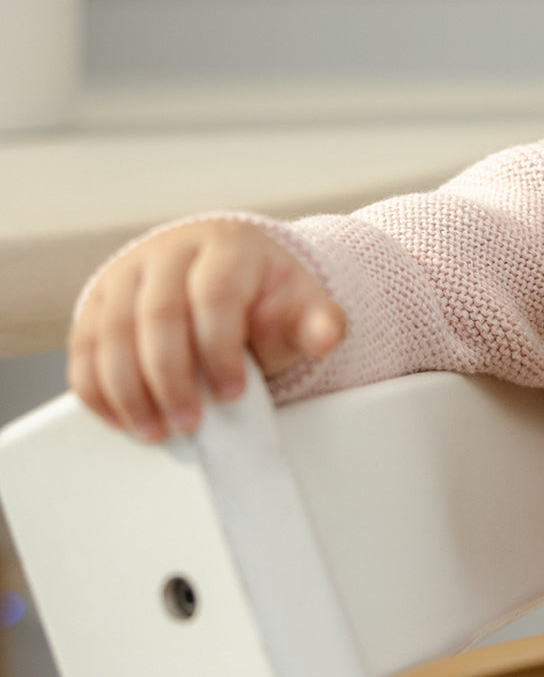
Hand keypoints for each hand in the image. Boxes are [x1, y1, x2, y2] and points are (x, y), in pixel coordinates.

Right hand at [67, 219, 344, 441]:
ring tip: (156, 430)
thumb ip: (317, 323)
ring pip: (110, 332)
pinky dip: (97, 388)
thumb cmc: (263, 297)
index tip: (234, 393)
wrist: (229, 275)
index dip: (220, 349)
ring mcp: (127, 273)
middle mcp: (169, 253)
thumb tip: (328, 335)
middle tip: (189, 422)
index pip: (214, 296)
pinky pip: (83, 346)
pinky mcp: (98, 300)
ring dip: (128, 391)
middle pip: (156, 315)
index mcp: (227, 247)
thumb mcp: (299, 306)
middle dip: (170, 378)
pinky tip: (122, 418)